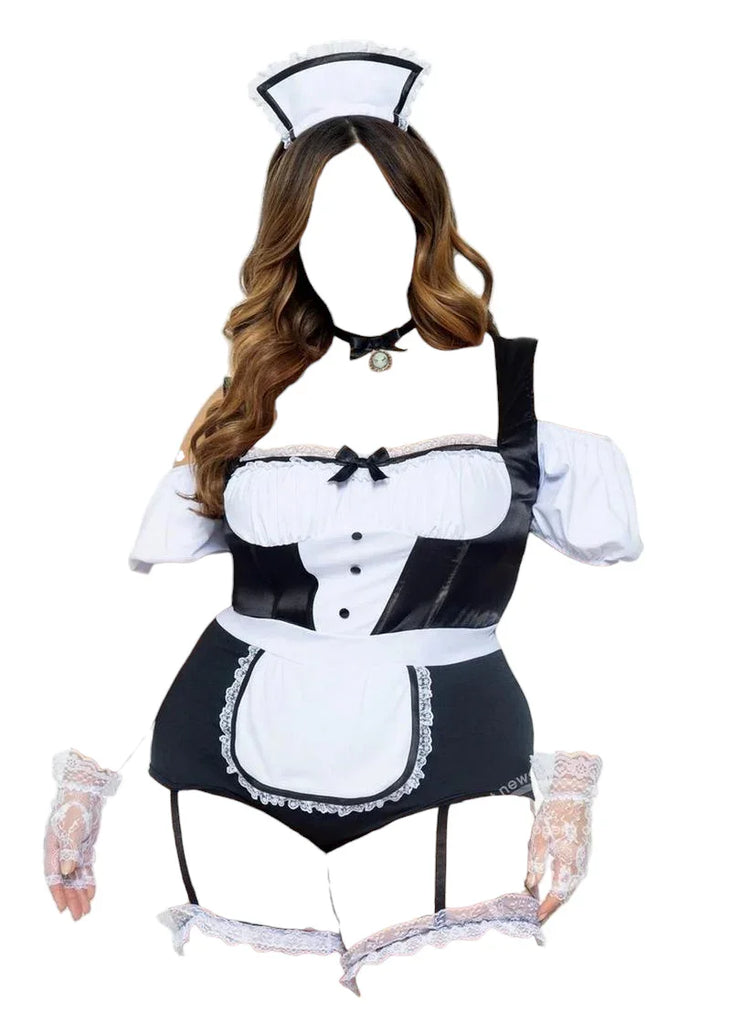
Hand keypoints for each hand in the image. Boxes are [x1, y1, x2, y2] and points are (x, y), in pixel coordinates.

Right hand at [44, 748, 120, 920]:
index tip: (63, 908)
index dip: (58, 893)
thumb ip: (69, 851)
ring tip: (86, 909)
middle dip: (71, 898)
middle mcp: (61, 852)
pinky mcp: (84, 846)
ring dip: (80, 892)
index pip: (54, 876)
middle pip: (65, 880)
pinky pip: (85, 867)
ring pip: (75, 876)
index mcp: (53, 848)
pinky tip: (92, 892)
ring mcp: (72, 849)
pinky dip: (88, 879)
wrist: (85, 790)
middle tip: (79, 916)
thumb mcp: (72, 829)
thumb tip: (66, 872)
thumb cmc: (74, 806)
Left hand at [524, 751, 601, 922]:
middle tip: (537, 920)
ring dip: (557, 899)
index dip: (547, 909)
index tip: (536, 919)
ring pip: (570, 888)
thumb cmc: (555, 814)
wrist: (574, 796)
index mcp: (569, 863)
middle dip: (551, 909)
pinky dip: (562, 888)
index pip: (558, 895)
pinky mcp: (583, 856)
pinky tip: (552, 891)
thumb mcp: (538, 839)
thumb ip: (535, 865)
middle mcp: (580, 866)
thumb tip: (530, 886)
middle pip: (566, 895)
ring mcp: (584, 861)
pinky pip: (573, 878)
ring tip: (542, 909)